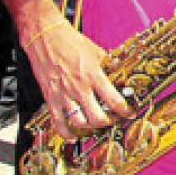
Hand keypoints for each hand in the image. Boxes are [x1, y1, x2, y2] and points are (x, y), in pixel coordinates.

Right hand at [24, 20, 131, 139]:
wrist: (46, 38)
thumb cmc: (71, 42)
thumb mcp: (96, 51)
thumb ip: (107, 66)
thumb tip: (119, 75)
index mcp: (94, 75)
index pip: (113, 100)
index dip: (124, 110)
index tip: (129, 113)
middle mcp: (80, 88)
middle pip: (97, 117)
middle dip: (108, 123)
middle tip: (114, 121)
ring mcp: (64, 94)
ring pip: (79, 122)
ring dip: (90, 128)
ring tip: (97, 126)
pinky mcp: (50, 98)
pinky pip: (58, 122)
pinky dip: (66, 133)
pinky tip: (73, 136)